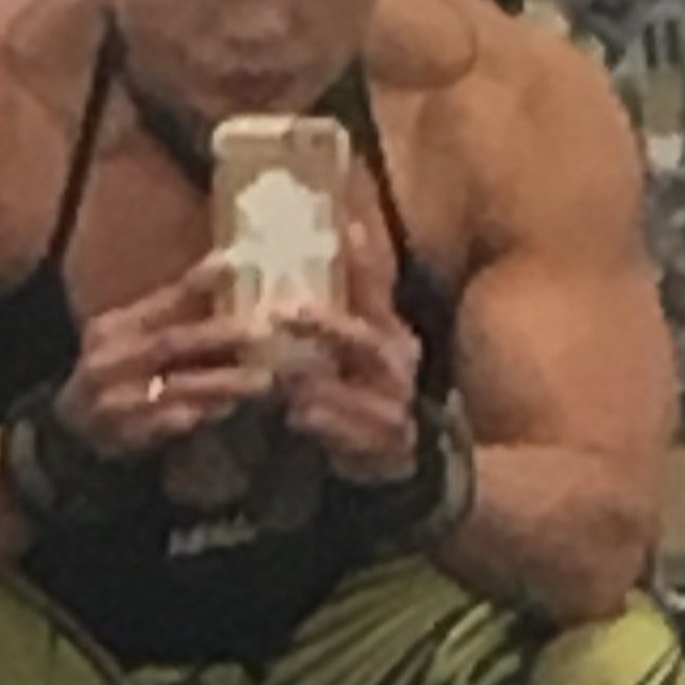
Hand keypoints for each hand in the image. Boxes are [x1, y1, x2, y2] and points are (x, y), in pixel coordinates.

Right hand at [56, 254, 272, 458]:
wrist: (71, 429)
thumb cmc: (116, 372)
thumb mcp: (132, 337)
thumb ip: (173, 311)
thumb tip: (226, 268)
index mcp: (114, 327)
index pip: (159, 301)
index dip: (195, 284)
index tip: (232, 266)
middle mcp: (110, 359)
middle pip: (170, 343)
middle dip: (218, 335)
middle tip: (262, 331)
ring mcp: (113, 399)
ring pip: (173, 387)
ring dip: (219, 382)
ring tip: (261, 379)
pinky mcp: (121, 434)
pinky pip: (164, 425)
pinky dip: (195, 416)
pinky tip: (225, 410)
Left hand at [277, 223, 420, 483]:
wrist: (403, 458)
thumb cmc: (371, 391)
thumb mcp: (366, 344)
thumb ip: (355, 299)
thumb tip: (341, 233)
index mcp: (392, 336)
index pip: (379, 293)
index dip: (366, 262)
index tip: (347, 226)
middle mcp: (397, 368)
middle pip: (365, 341)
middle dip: (327, 326)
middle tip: (287, 312)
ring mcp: (392, 409)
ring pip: (356, 391)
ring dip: (319, 382)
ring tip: (281, 374)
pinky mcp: (381, 447)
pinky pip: (353, 436)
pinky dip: (326, 425)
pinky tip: (297, 416)